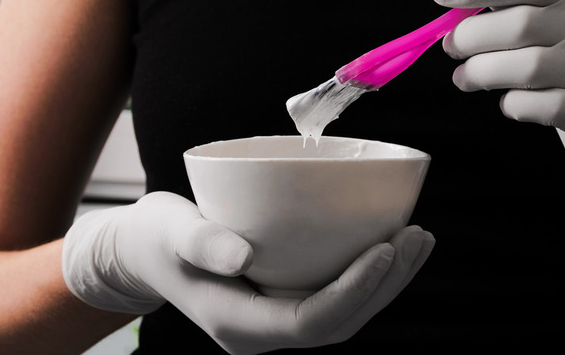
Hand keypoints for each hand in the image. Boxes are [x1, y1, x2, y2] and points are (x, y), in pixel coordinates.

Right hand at [63, 191, 433, 352]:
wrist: (145, 253)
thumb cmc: (156, 238)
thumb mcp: (169, 232)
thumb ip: (201, 243)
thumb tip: (243, 255)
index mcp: (239, 325)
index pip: (312, 321)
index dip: (354, 290)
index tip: (384, 247)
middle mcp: (265, 331)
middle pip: (341, 323)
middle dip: (385, 285)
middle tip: (417, 236)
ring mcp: (277, 319)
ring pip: (346, 313)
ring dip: (387, 281)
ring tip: (418, 238)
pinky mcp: (285, 299)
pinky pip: (336, 296)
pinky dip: (368, 274)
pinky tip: (389, 242)